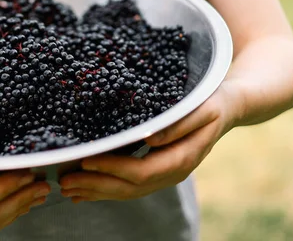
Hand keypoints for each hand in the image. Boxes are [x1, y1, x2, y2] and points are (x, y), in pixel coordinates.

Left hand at [59, 83, 241, 202]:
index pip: (141, 171)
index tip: (85, 162)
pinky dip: (104, 189)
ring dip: (95, 191)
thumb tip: (151, 138)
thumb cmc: (211, 102)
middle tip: (64, 182)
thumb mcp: (201, 107)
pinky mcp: (156, 170)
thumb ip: (178, 124)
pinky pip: (128, 186)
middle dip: (95, 185)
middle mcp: (171, 173)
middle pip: (129, 187)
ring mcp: (164, 175)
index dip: (112, 169)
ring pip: (126, 191)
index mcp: (181, 159)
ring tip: (66, 189)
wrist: (228, 108)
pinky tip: (83, 191)